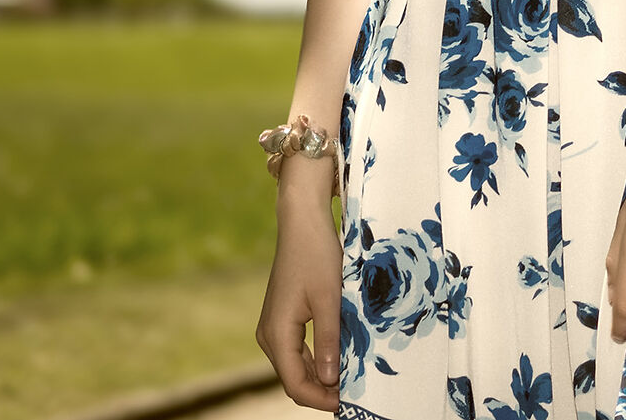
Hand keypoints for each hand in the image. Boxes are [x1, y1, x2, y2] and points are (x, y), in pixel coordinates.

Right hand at [256, 160, 342, 410]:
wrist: (301, 223)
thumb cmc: (317, 256)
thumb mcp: (330, 299)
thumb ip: (329, 340)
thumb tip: (330, 380)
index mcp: (276, 334)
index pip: (295, 383)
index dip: (321, 399)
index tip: (349, 404)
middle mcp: (269, 335)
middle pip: (294, 378)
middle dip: (322, 391)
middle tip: (355, 395)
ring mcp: (274, 327)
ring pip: (297, 365)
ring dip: (321, 377)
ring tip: (352, 381)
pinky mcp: (283, 318)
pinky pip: (298, 350)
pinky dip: (318, 360)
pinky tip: (340, 360)